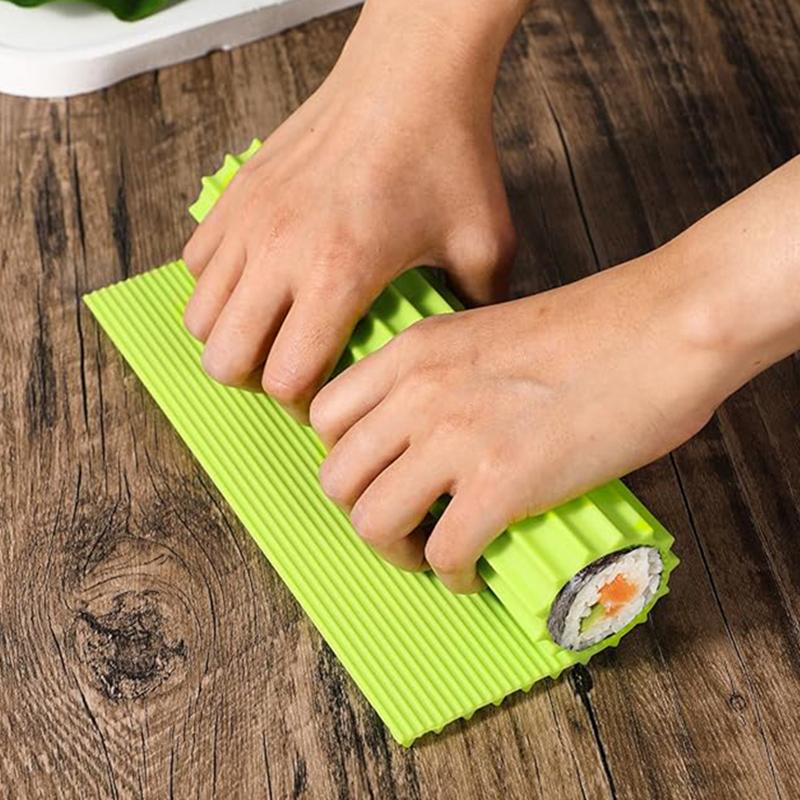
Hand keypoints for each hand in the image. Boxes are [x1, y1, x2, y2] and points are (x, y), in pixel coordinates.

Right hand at [181, 1, 521, 420]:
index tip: (326, 398)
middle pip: (223, 359)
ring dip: (231, 337)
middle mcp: (279, 251)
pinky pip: (194, 265)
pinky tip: (259, 282)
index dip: (304, 406)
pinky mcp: (235, 195)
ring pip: (199, 317)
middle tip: (291, 369)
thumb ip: (476, 309)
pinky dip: (217, 289)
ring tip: (271, 331)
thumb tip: (468, 345)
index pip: (287, 378)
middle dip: (256, 380)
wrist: (409, 73)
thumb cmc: (446, 153)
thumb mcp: (486, 242)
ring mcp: (248, 220)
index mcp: (338, 273)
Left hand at [309, 247, 736, 592]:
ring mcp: (455, 438)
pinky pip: (443, 553)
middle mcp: (418, 392)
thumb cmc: (595, 331)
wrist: (664, 328)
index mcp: (413, 350)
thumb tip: (432, 439)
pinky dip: (453, 574)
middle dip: (363, 512)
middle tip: (405, 524)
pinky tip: (475, 568)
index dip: (345, 459)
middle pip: (337, 479)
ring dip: (397, 551)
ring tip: (433, 553)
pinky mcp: (502, 483)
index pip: (324, 418)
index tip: (378, 478)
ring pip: (373, 523)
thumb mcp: (488, 334)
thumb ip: (447, 378)